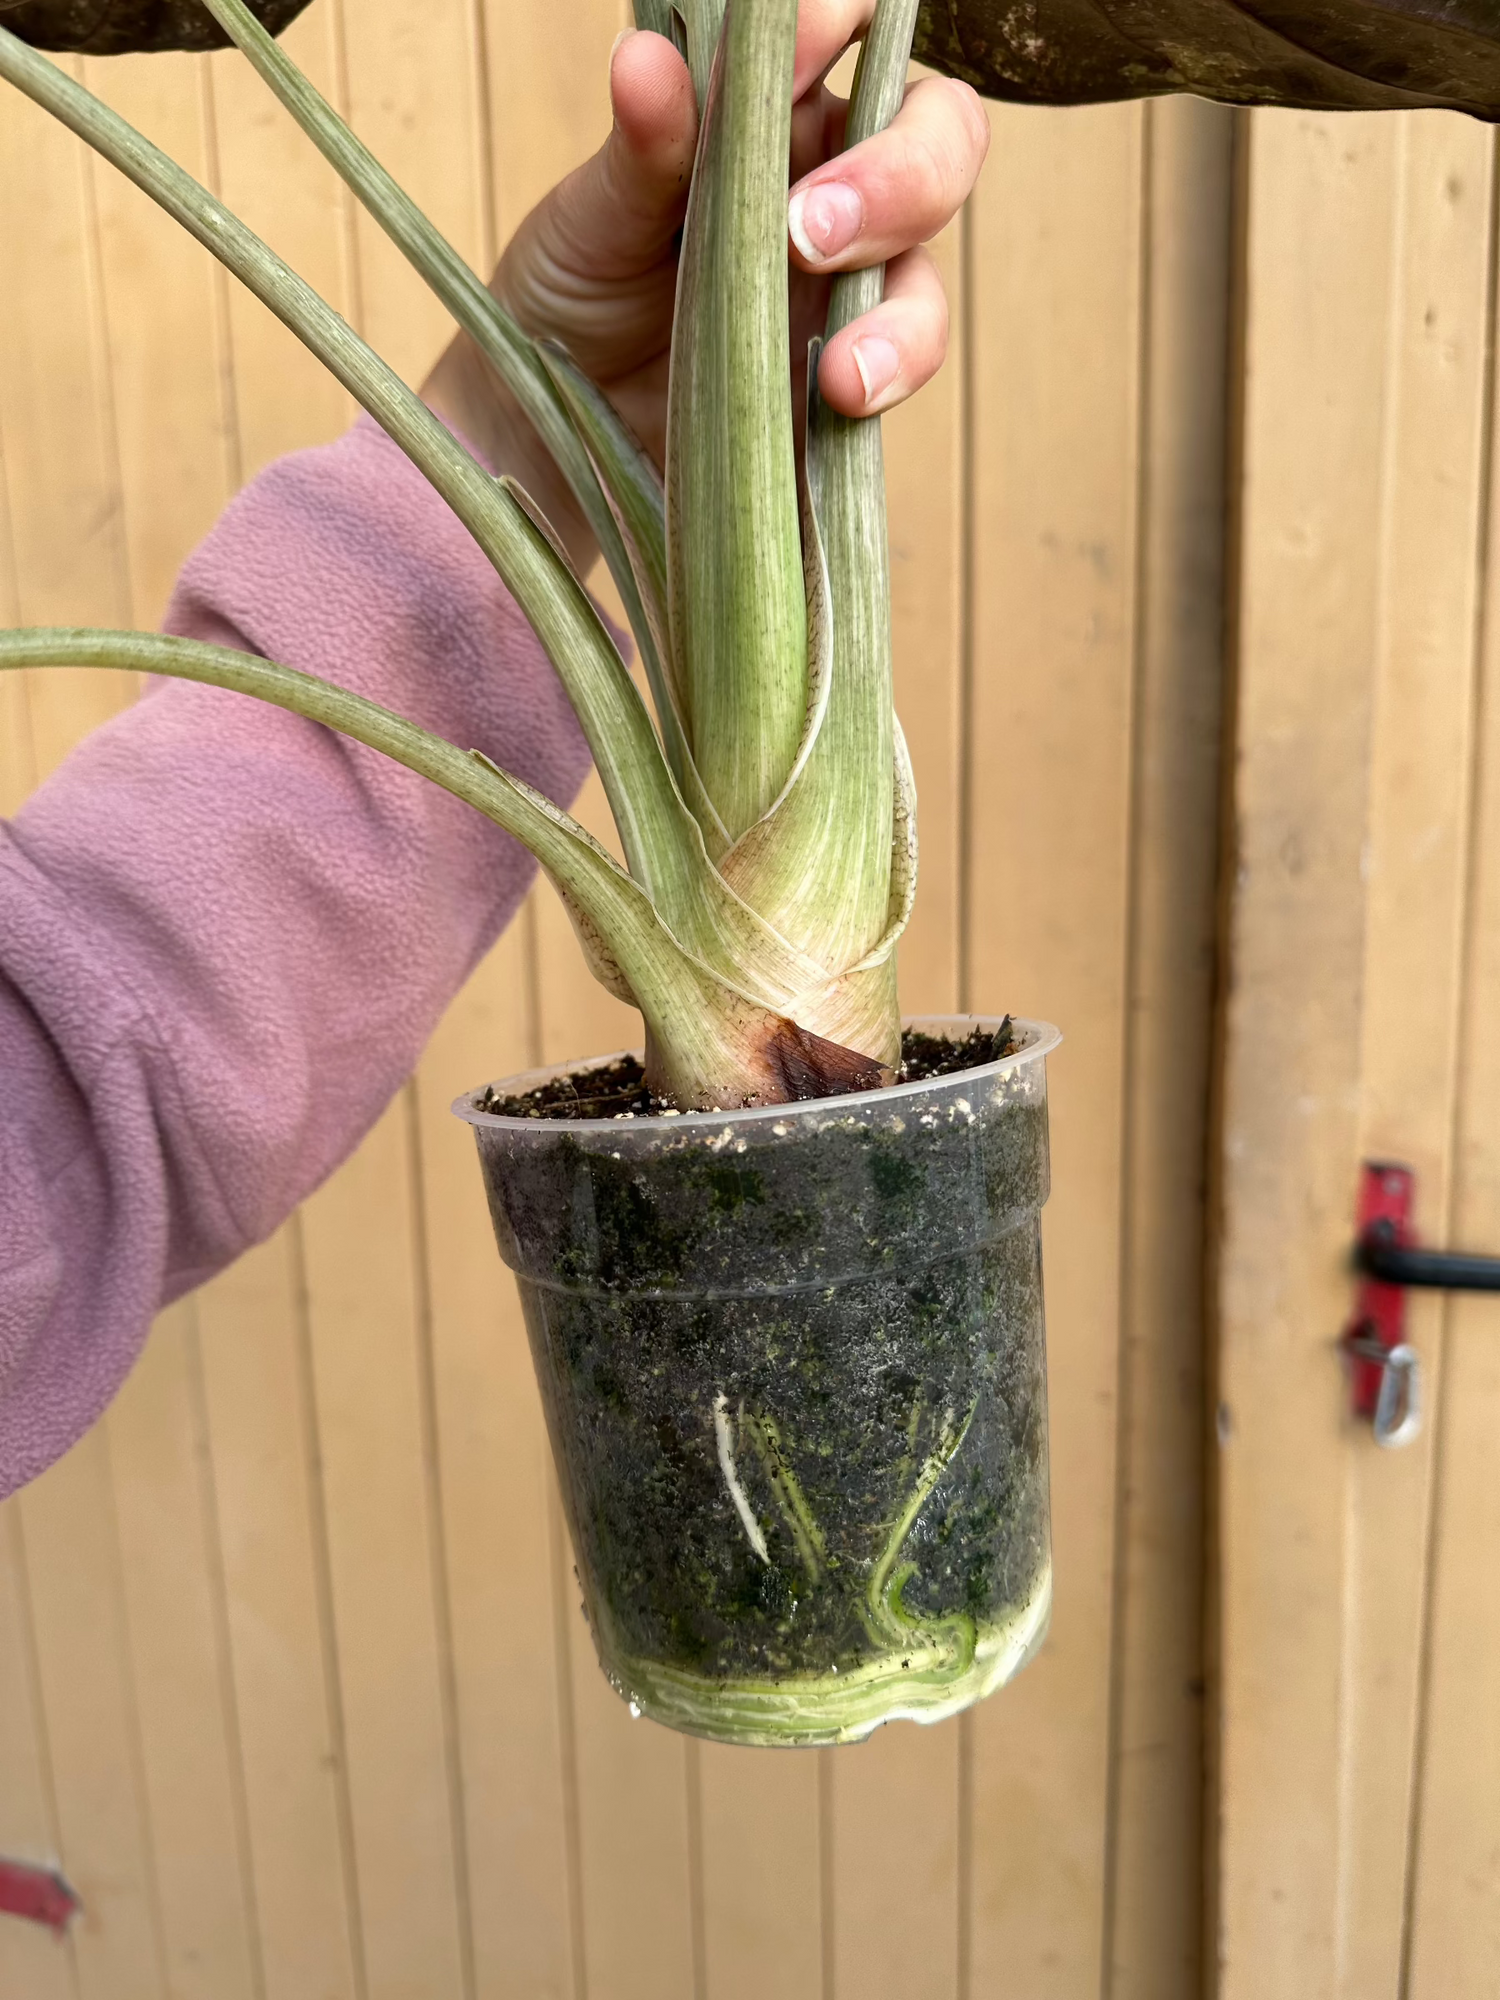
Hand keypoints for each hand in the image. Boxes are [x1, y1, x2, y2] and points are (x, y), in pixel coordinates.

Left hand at [423, 3, 988, 570]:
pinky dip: (889, 369)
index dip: (835, 21)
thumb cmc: (576, 294)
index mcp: (772, 107)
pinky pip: (905, 359)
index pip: (848, 25)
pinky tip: (842, 390)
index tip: (793, 49)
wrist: (557, 425)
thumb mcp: (590, 219)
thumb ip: (639, 148)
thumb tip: (647, 60)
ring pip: (927, 260)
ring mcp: (850, 282)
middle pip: (936, 134)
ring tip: (836, 362)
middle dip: (900, 172)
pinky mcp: (852, 370)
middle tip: (810, 232)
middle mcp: (831, 180)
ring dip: (898, 304)